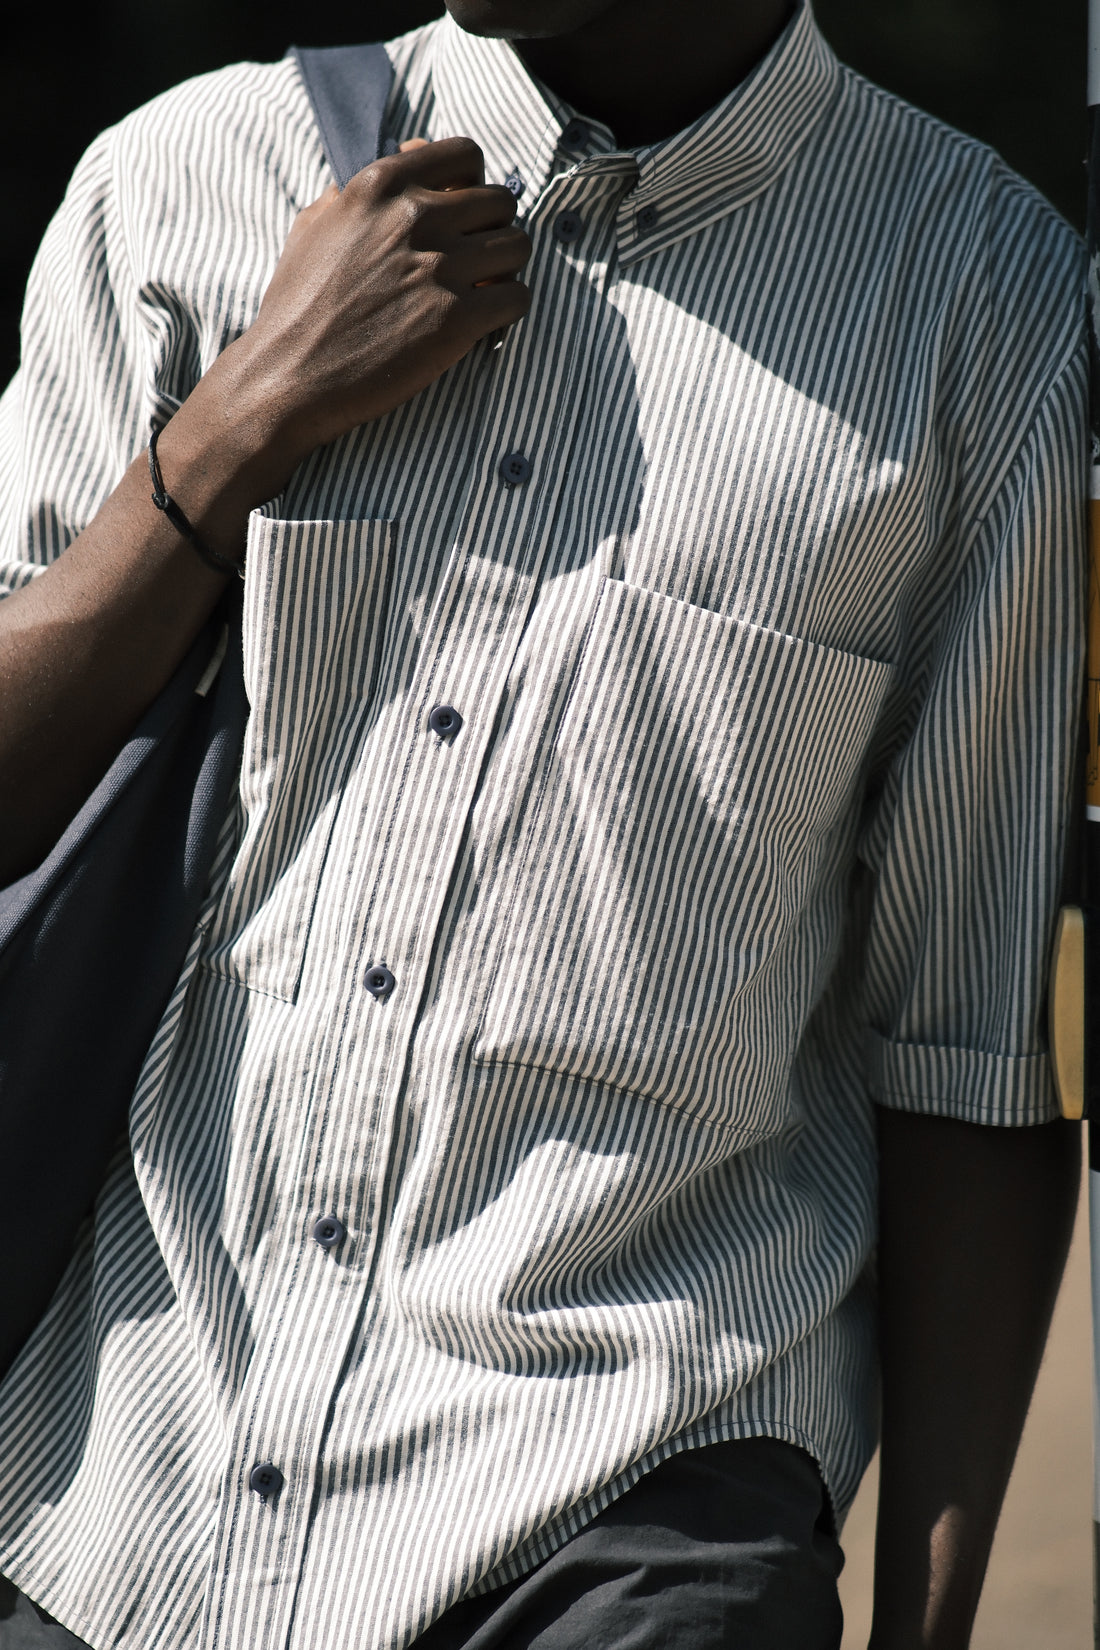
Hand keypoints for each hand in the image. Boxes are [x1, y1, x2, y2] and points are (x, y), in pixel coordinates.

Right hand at [226, 137, 531, 473]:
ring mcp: (439, 268)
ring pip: (518, 246)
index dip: (473, 185)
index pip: (465, 156)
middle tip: (475, 261)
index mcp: (381, 185)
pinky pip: (518, 297)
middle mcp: (415, 217)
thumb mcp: (314, 226)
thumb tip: (398, 161)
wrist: (290, 377)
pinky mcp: (457, 319)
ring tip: (483, 290)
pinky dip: (508, 309)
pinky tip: (484, 321)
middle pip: (500, 203)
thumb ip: (357, 191)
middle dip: (492, 231)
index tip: (463, 212)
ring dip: (506, 269)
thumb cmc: (297, 307)